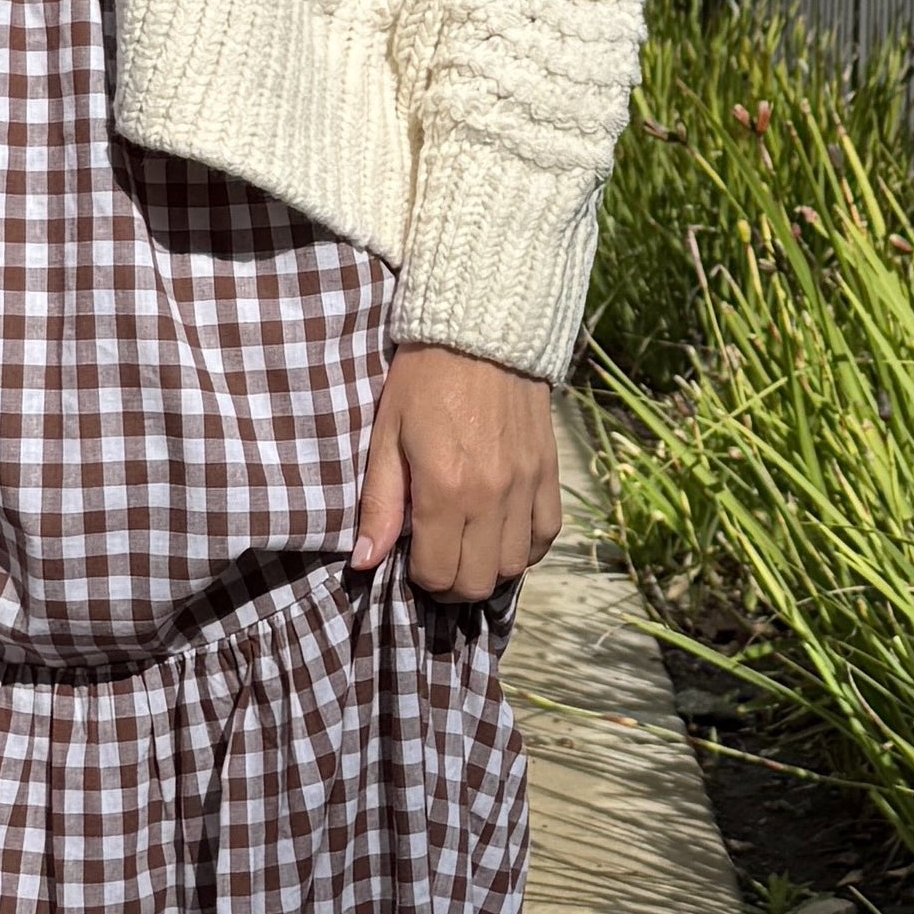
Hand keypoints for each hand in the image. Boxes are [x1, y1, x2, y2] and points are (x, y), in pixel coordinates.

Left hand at [351, 341, 560, 600]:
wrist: (479, 329)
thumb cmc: (422, 378)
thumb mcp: (387, 434)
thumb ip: (379, 503)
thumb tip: (365, 561)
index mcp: (446, 489)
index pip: (439, 573)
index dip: (419, 578)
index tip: (409, 559)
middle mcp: (492, 497)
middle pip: (479, 582)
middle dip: (452, 583)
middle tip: (436, 560)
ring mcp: (526, 486)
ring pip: (517, 566)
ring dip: (489, 568)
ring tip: (467, 547)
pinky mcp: (549, 471)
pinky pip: (548, 535)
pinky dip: (527, 547)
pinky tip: (503, 534)